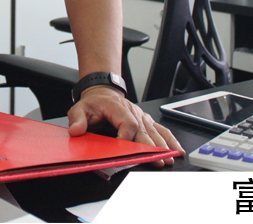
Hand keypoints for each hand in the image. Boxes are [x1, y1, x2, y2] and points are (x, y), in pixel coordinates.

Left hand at [67, 86, 184, 166]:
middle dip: (152, 146)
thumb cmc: (94, 103)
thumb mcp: (79, 108)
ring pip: (155, 131)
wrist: (102, 93)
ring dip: (163, 145)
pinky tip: (176, 149)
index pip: (127, 122)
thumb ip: (77, 119)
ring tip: (169, 157)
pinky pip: (160, 129)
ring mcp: (141, 117)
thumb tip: (76, 130)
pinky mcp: (146, 121)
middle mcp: (132, 112)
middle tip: (158, 160)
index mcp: (117, 108)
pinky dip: (170, 140)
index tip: (126, 148)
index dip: (127, 136)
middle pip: (144, 130)